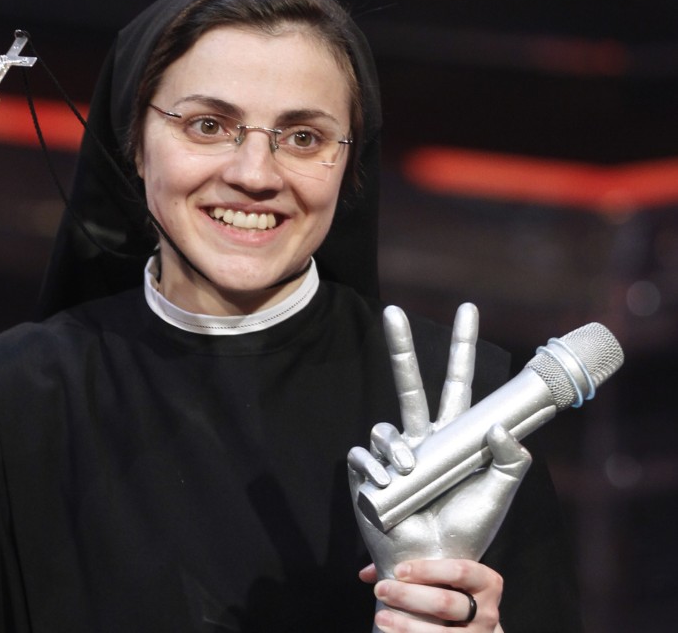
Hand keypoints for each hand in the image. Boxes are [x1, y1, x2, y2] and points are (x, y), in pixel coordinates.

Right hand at [348, 304, 530, 630]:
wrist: (433, 563)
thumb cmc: (467, 530)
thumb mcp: (498, 493)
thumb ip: (510, 459)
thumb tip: (501, 424)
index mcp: (452, 437)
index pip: (457, 384)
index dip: (462, 349)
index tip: (468, 309)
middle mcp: (420, 439)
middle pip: (408, 384)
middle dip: (400, 347)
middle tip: (393, 312)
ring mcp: (392, 456)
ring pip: (385, 426)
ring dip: (395, 444)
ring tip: (406, 468)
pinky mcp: (367, 474)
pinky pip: (363, 454)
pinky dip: (374, 466)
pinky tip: (385, 482)